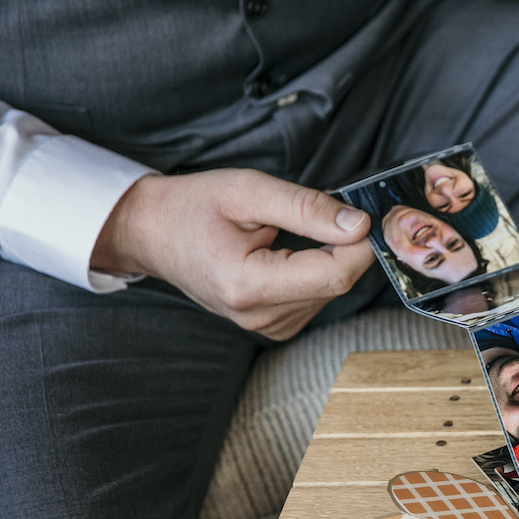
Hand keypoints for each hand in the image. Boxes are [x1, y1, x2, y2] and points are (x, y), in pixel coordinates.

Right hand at [91, 169, 375, 339]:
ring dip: (328, 258)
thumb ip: (306, 208)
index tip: (367, 215)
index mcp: (249, 287)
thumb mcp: (247, 191)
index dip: (361, 245)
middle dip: (345, 247)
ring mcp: (267, 327)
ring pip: (331, 292)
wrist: (151, 233)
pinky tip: (289, 253)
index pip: (335, 275)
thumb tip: (358, 224)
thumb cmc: (191, 208)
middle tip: (332, 212)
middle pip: (336, 284)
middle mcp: (260, 317)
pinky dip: (315, 271)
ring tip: (294, 231)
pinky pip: (316, 298)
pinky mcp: (274, 326)